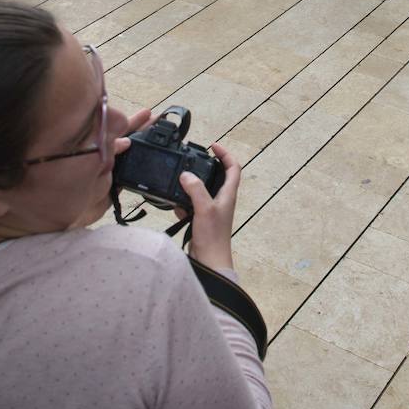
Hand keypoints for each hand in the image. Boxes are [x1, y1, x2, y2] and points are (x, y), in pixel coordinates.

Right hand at [177, 142, 240, 271]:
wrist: (210, 262)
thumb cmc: (213, 238)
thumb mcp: (204, 208)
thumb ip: (195, 189)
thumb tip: (186, 174)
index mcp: (228, 194)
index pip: (233, 167)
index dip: (225, 154)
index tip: (213, 146)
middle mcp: (222, 200)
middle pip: (217, 176)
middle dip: (205, 166)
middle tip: (192, 159)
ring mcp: (212, 210)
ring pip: (202, 190)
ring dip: (191, 185)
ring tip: (179, 182)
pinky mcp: (201, 219)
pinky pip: (191, 205)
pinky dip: (183, 203)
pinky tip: (176, 206)